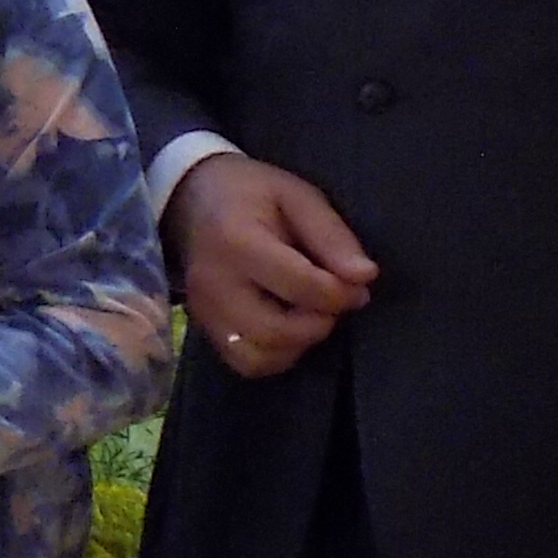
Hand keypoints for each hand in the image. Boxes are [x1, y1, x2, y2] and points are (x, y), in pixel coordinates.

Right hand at [165, 156, 379, 379]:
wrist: (193, 200)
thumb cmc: (252, 194)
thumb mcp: (298, 196)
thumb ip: (331, 236)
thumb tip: (364, 277)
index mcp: (238, 242)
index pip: (299, 285)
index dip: (340, 293)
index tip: (359, 286)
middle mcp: (216, 286)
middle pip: (276, 331)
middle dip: (319, 323)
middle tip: (334, 302)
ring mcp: (205, 313)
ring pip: (260, 357)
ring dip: (298, 343)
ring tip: (310, 314)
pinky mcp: (205, 330)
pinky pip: (247, 363)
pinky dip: (277, 355)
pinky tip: (289, 328)